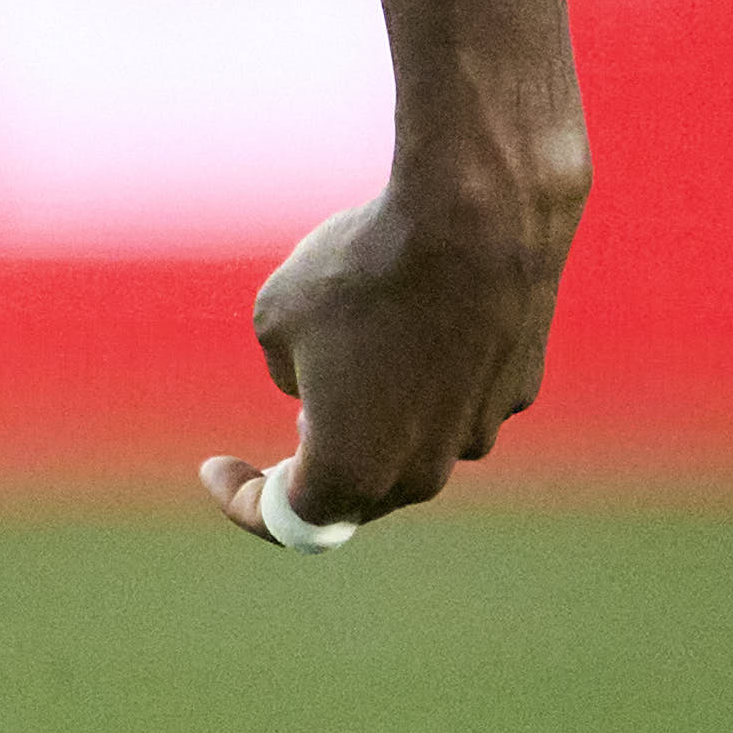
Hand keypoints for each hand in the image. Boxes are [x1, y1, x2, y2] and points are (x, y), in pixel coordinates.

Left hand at [205, 135, 578, 550]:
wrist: (477, 213)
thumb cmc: (363, 266)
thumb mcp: (278, 317)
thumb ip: (287, 373)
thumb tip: (320, 391)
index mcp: (352, 469)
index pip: (288, 519)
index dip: (241, 500)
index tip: (215, 468)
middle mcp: (423, 470)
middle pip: (357, 492)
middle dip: (317, 468)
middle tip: (290, 431)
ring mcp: (479, 432)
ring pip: (413, 445)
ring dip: (379, 422)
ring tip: (358, 359)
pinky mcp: (517, 390)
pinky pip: (458, 400)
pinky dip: (430, 380)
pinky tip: (420, 320)